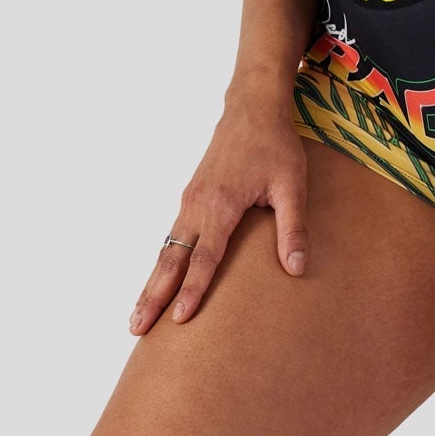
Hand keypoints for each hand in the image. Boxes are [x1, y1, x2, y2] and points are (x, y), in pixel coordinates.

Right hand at [128, 84, 309, 334]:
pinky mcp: (191, 194)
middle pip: (172, 258)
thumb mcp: (292, 184)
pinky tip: (158, 278)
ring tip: (138, 316)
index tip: (179, 320)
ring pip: (167, 248)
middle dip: (153, 295)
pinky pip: (172, 234)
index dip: (193, 290)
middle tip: (137, 329)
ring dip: (151, 282)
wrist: (253, 106)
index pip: (205, 258)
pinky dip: (161, 260)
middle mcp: (198, 204)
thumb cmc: (275, 144)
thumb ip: (293, 227)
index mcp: (222, 205)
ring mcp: (191, 199)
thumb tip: (297, 268)